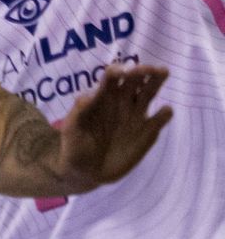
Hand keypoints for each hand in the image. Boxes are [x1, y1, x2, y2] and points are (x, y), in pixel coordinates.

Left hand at [57, 64, 171, 191]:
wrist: (87, 170)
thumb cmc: (75, 144)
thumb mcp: (72, 128)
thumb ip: (80, 112)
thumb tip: (87, 96)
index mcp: (102, 97)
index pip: (111, 77)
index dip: (117, 71)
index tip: (122, 73)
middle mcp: (121, 101)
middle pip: (133, 80)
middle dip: (142, 71)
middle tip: (151, 68)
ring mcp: (135, 116)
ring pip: (148, 93)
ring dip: (156, 82)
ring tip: (162, 72)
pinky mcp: (147, 132)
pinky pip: (158, 120)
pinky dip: (163, 114)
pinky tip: (165, 111)